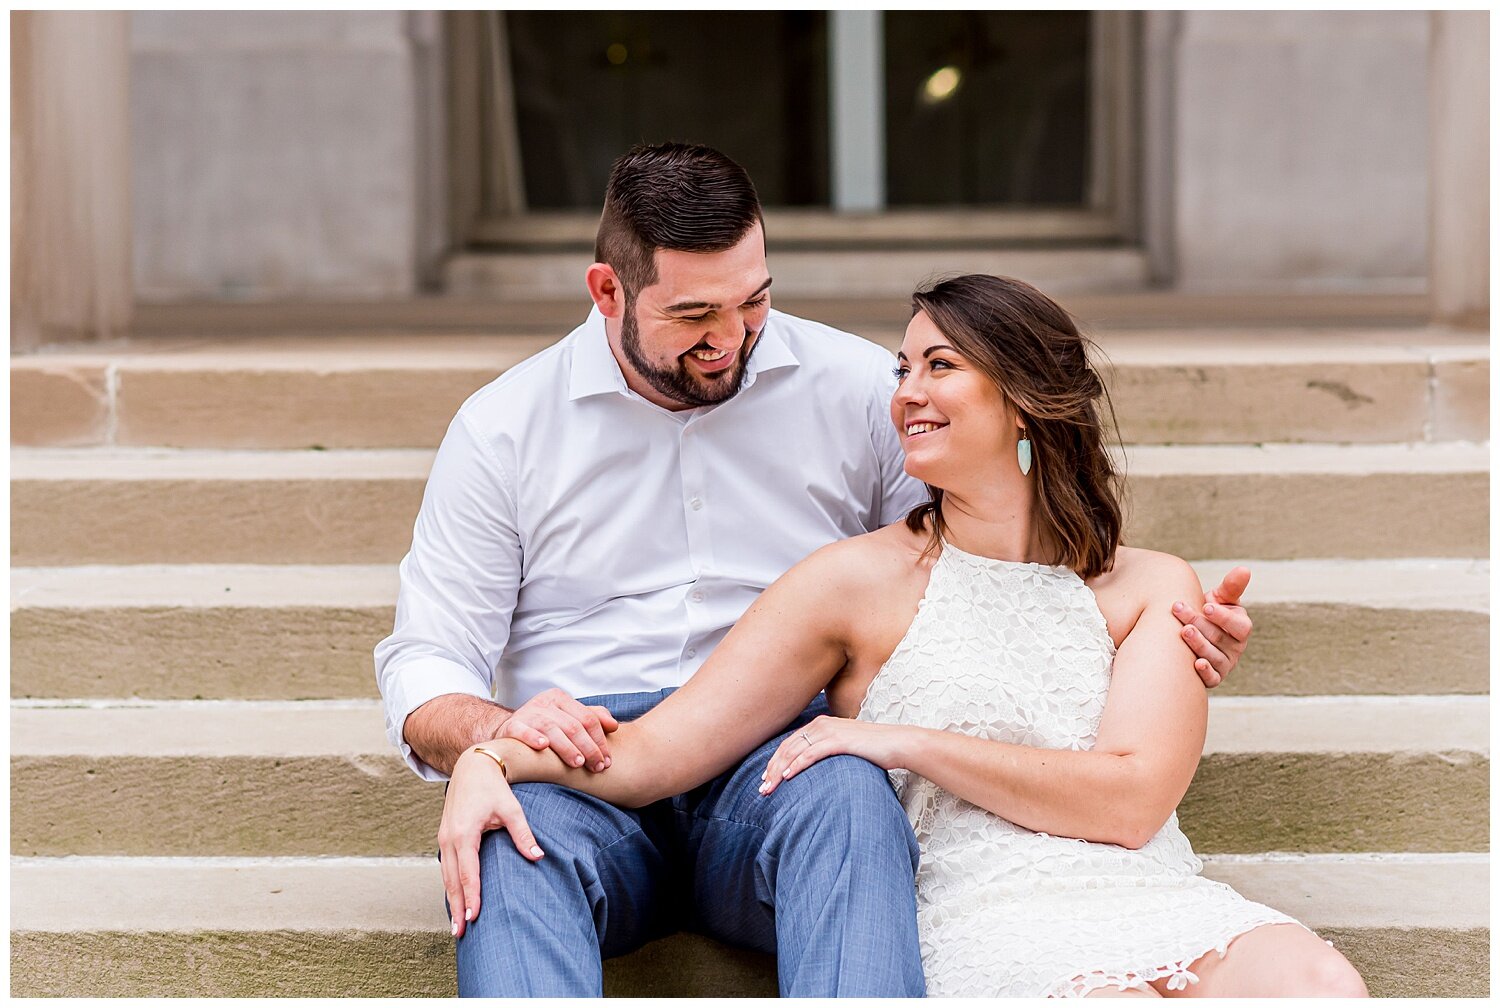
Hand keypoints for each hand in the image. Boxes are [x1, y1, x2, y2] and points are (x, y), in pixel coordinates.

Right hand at [437, 745, 543, 938]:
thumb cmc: (494, 787)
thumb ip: (523, 835)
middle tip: (460, 933)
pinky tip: (457, 899)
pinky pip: (447, 867)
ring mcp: (444, 838)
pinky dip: (451, 885)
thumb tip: (538, 857)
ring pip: (447, 876)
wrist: (472, 767)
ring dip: (452, 899)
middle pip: (453, 880)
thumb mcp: (512, 809)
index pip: (469, 873)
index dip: (472, 897)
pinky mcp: (444, 837)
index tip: (474, 918)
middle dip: (457, 907)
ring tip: (457, 924)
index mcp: (464, 834)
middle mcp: (449, 839)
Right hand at [500, 687, 619, 771]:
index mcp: (560, 699)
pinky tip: (543, 747)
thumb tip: (614, 726)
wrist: (507, 731)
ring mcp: (526, 714)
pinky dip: (532, 737)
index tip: (607, 761)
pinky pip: (522, 731)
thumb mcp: (567, 719)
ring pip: (551, 729)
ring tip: (578, 763)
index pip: (587, 718)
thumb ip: (592, 719)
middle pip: (572, 726)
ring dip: (566, 747)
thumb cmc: (544, 728)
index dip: (600, 740)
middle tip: (597, 766)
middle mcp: (544, 703)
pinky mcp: (511, 726)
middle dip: (588, 748)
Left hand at [758, 715, 902, 795]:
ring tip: (769, 787)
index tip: (765, 779)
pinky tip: (787, 777)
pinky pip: (811, 754)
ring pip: (795, 751)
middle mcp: (821, 724)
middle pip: (787, 748)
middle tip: (761, 788)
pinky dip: (796, 765)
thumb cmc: (872, 749)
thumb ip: (826, 750)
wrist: (896, 743)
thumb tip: (812, 766)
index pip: (789, 744)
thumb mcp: (844, 746)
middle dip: (772, 769)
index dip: (774, 761)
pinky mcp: (839, 740)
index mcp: (820, 724)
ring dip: (779, 771)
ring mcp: (829, 731)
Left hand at [1173, 566, 1252, 687]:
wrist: (1193, 629)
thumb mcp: (1221, 597)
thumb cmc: (1209, 611)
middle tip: (1179, 609)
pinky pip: (1212, 678)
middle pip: (1219, 638)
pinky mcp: (1214, 677)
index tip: (1206, 606)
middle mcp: (1236, 648)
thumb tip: (1244, 569)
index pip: (1238, 625)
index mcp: (1241, 628)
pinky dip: (1205, 673)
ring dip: (1198, 644)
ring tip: (1183, 631)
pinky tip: (1195, 664)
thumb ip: (1231, 586)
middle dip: (1198, 622)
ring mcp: (1226, 664)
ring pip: (1214, 657)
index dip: (1223, 617)